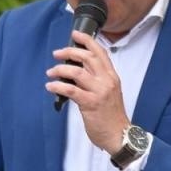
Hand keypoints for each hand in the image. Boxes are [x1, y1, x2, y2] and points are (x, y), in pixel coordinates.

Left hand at [46, 30, 130, 152]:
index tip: (75, 34)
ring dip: (60, 69)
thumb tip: (75, 70)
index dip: (87, 40)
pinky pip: (70, 89)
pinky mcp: (90, 103)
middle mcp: (107, 81)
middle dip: (69, 52)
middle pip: (87, 57)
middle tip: (57, 54)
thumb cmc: (112, 116)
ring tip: (51, 73)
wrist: (119, 135)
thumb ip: (97, 80)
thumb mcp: (109, 93)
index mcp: (112, 77)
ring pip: (76, 71)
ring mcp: (99, 92)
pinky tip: (51, 87)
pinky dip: (57, 86)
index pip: (100, 52)